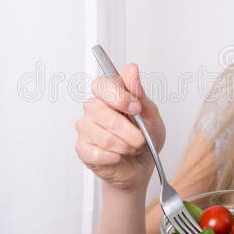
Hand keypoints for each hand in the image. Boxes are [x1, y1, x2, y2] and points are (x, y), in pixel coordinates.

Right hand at [75, 63, 165, 192]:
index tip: (136, 108)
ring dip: (126, 147)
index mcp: (108, 94)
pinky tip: (119, 157)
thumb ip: (139, 92)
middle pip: (105, 114)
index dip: (119, 97)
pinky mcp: (82, 149)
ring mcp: (85, 128)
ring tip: (132, 148)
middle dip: (130, 132)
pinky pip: (98, 153)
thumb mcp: (151, 113)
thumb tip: (131, 68)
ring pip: (104, 137)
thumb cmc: (145, 136)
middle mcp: (93, 108)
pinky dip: (115, 158)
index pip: (102, 85)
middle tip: (140, 139)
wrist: (141, 165)